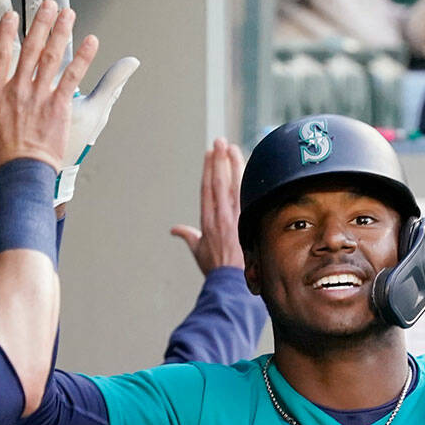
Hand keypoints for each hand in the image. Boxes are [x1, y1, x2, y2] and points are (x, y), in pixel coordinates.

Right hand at [0, 0, 140, 203]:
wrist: (21, 174)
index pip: (0, 54)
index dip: (6, 31)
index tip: (11, 14)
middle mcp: (17, 89)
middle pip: (29, 47)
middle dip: (38, 22)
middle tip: (47, 3)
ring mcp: (38, 95)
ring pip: (51, 56)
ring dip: (61, 31)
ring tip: (68, 12)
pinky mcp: (58, 105)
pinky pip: (72, 76)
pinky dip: (83, 57)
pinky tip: (92, 41)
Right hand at [171, 138, 245, 274]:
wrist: (231, 282)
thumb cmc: (216, 269)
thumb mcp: (198, 252)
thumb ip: (188, 236)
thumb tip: (175, 230)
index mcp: (207, 220)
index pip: (207, 188)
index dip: (208, 170)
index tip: (209, 154)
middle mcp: (220, 215)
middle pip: (219, 182)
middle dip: (219, 160)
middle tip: (220, 141)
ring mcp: (236, 217)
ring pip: (234, 185)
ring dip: (234, 164)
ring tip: (233, 147)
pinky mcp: (248, 221)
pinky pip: (248, 196)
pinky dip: (247, 181)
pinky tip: (249, 168)